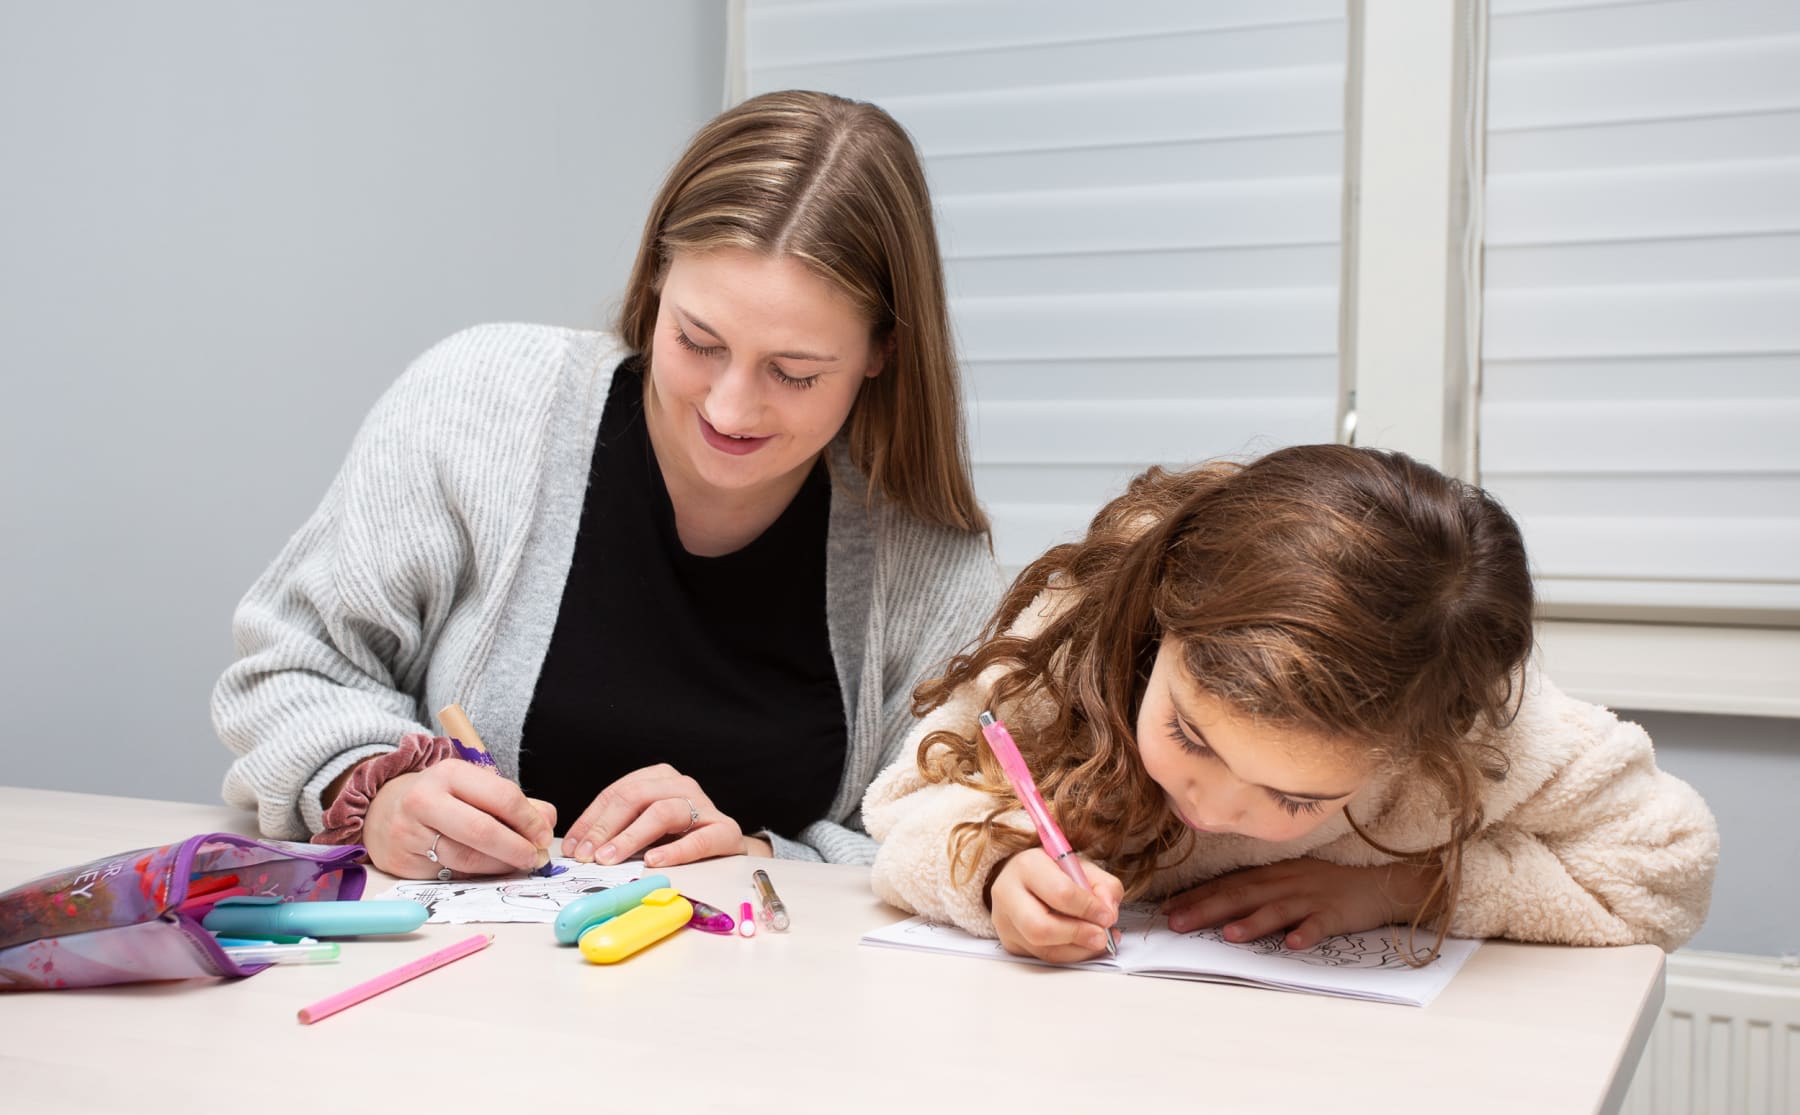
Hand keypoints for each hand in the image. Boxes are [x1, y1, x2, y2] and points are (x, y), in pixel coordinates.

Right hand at [361, 763, 555, 878]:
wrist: (383, 810)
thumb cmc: (440, 797)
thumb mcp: (473, 787)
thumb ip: (514, 802)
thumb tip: (547, 821)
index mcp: (449, 773)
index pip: (501, 797)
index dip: (529, 820)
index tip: (544, 834)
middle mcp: (425, 801)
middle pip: (482, 831)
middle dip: (516, 848)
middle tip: (536, 858)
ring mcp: (410, 833)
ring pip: (467, 858)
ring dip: (500, 865)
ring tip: (518, 864)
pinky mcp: (404, 862)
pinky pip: (450, 874)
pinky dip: (477, 875)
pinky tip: (490, 869)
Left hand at [560, 763, 745, 869]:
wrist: (726, 849)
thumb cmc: (679, 838)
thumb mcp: (645, 827)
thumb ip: (617, 829)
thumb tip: (577, 847)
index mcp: (659, 778)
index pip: (617, 793)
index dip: (591, 820)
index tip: (573, 846)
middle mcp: (682, 786)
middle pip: (637, 797)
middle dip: (606, 827)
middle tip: (588, 855)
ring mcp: (705, 806)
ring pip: (663, 812)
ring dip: (631, 837)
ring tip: (610, 858)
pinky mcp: (725, 831)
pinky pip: (697, 839)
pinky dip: (673, 851)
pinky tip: (653, 861)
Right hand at [989, 849, 1122, 962]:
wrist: (1024, 878)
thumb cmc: (1055, 871)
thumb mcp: (1082, 867)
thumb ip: (1104, 886)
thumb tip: (1109, 912)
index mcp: (1028, 865)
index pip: (1060, 893)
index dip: (1089, 908)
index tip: (1108, 916)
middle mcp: (1008, 893)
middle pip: (1041, 927)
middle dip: (1078, 935)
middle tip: (1102, 936)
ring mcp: (1005, 921)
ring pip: (1043, 950)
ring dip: (1078, 950)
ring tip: (1098, 941)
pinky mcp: (1010, 942)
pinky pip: (1043, 958)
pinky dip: (1069, 956)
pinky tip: (1083, 945)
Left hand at [1161, 858, 1436, 949]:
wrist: (1379, 885)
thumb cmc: (1328, 886)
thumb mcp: (1288, 880)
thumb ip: (1257, 891)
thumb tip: (1219, 906)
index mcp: (1273, 875)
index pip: (1228, 884)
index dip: (1197, 895)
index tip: (1166, 909)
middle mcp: (1286, 883)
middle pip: (1242, 895)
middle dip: (1207, 908)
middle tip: (1177, 924)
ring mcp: (1312, 897)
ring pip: (1277, 908)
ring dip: (1252, 922)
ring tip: (1228, 935)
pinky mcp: (1336, 913)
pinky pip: (1320, 924)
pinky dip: (1306, 933)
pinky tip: (1292, 944)